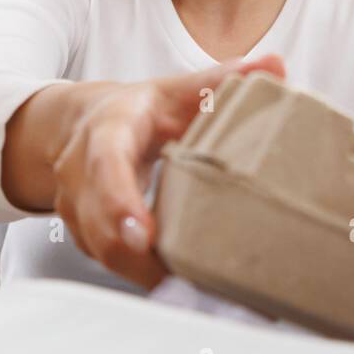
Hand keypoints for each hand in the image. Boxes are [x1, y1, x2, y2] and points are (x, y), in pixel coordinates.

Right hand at [49, 54, 286, 289]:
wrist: (84, 123)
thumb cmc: (142, 110)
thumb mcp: (178, 89)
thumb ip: (225, 79)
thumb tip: (275, 66)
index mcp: (108, 129)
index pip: (106, 164)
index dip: (120, 200)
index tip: (143, 233)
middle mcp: (81, 171)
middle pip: (98, 224)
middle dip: (135, 257)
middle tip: (180, 280)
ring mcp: (77, 206)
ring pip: (101, 250)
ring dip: (143, 274)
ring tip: (193, 288)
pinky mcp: (85, 233)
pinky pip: (110, 261)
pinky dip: (143, 275)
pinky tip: (181, 284)